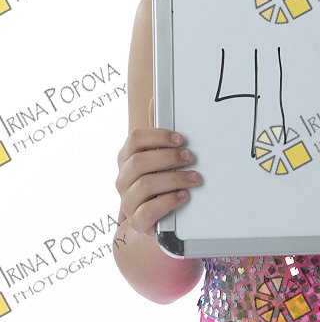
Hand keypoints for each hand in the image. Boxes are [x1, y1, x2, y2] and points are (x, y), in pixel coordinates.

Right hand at [114, 99, 201, 236]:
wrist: (154, 220)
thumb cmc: (159, 182)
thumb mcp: (158, 157)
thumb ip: (157, 134)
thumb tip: (154, 99)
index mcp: (127, 158)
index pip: (135, 139)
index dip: (159, 136)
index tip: (181, 138)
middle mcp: (123, 179)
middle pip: (139, 161)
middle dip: (169, 157)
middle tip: (190, 157)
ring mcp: (128, 201)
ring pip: (144, 185)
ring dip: (174, 179)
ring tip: (194, 178)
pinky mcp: (138, 222)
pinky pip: (148, 211)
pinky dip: (168, 201)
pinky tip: (183, 196)